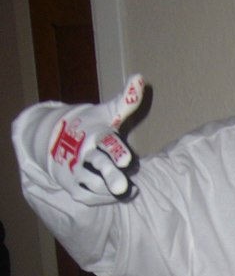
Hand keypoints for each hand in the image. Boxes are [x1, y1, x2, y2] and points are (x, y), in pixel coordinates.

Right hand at [46, 74, 144, 203]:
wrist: (52, 139)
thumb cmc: (90, 126)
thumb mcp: (108, 113)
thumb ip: (126, 101)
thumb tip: (141, 77)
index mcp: (95, 135)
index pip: (107, 142)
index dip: (116, 150)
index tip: (126, 159)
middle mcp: (84, 153)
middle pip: (98, 166)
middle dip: (110, 176)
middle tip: (122, 188)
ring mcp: (77, 171)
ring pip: (94, 185)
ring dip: (110, 190)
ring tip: (125, 190)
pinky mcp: (73, 187)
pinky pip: (89, 197)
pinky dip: (103, 198)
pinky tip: (116, 195)